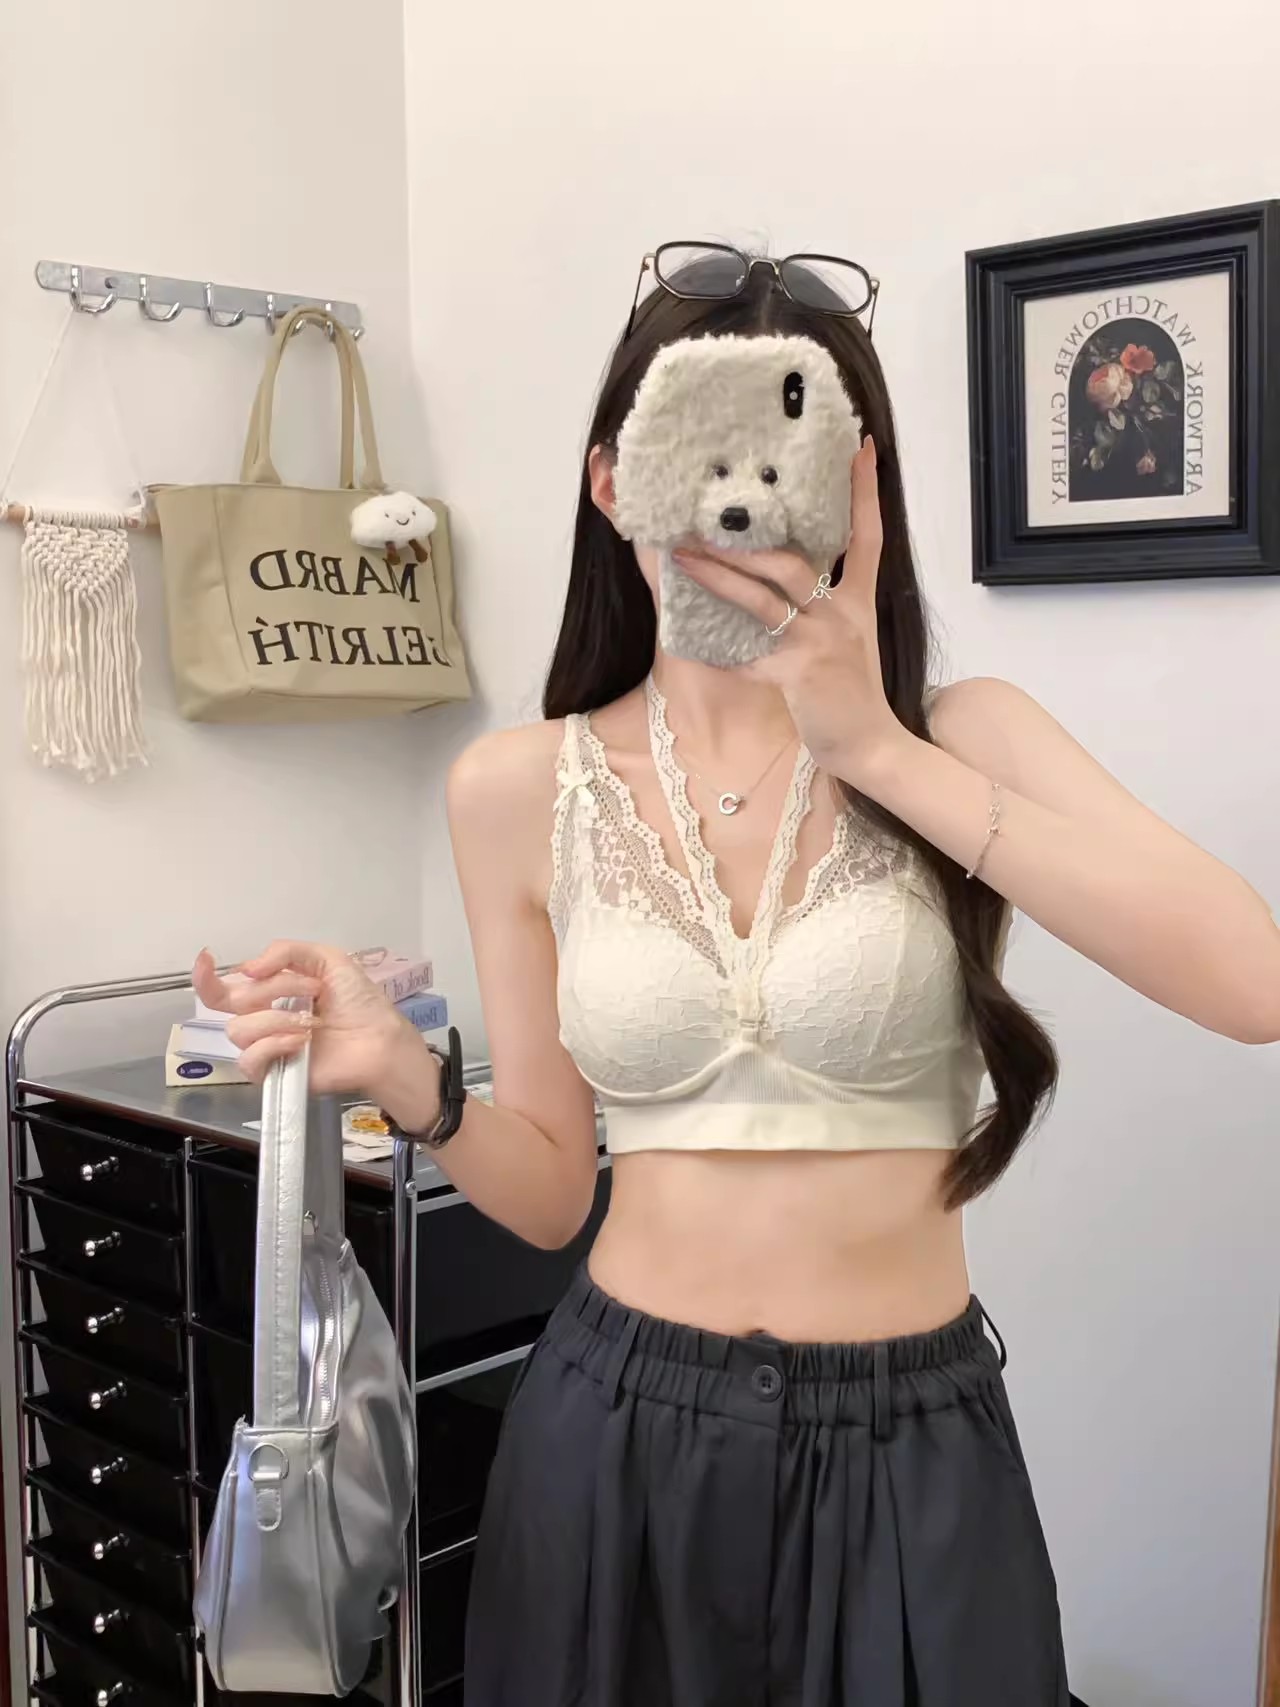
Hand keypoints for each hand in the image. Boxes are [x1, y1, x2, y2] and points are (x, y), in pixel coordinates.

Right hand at [193, 943, 438, 1125]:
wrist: (379, 1039)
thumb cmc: (358, 1001)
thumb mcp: (328, 959)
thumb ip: (286, 953)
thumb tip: (245, 969)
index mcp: (270, 994)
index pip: (223, 988)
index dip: (206, 976)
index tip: (207, 959)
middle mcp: (262, 1019)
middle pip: (231, 1001)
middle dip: (271, 989)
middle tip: (312, 989)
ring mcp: (266, 1048)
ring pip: (238, 1029)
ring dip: (277, 1018)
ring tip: (311, 1021)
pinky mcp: (273, 1074)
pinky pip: (249, 1059)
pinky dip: (273, 1044)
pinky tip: (299, 1041)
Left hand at [671, 438, 905, 781]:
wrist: (872, 747)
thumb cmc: (853, 693)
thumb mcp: (851, 638)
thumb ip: (826, 605)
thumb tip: (782, 572)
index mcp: (857, 601)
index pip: (867, 535)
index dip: (864, 492)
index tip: (861, 447)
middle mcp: (841, 614)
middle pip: (793, 562)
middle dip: (744, 543)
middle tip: (704, 520)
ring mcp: (820, 644)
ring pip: (765, 598)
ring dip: (719, 576)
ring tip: (683, 557)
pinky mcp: (799, 675)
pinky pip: (748, 655)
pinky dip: (718, 648)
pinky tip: (688, 638)